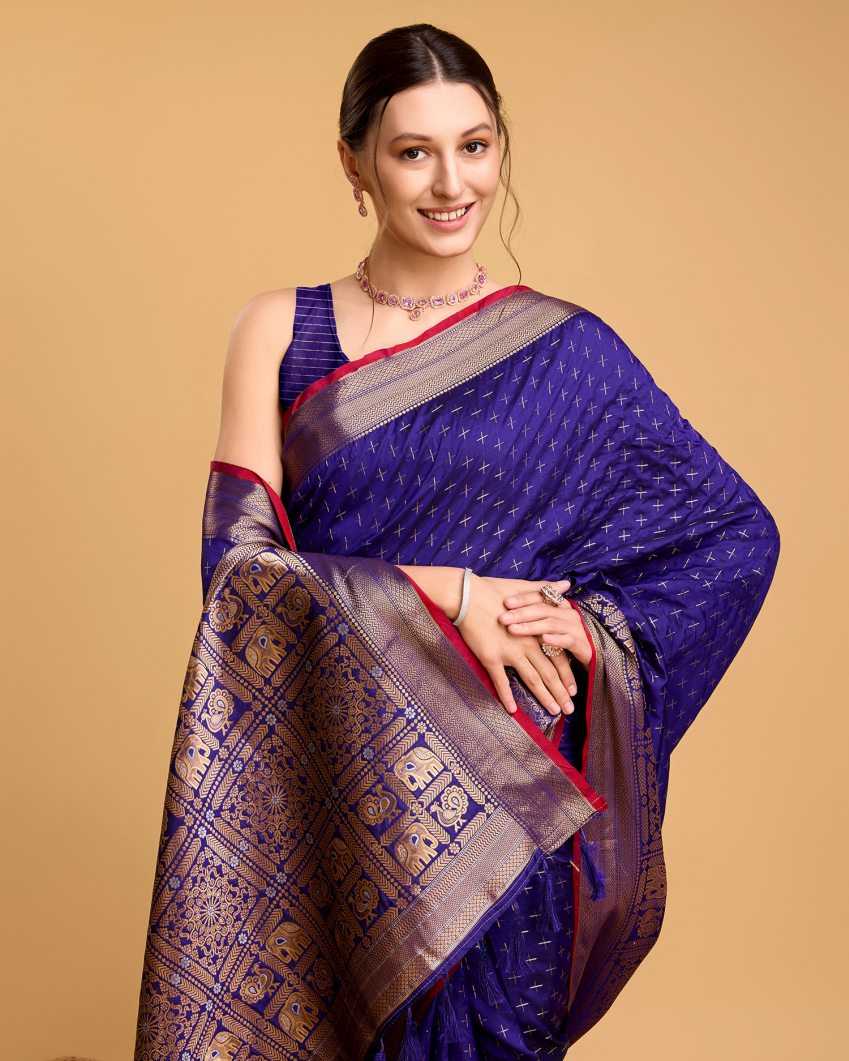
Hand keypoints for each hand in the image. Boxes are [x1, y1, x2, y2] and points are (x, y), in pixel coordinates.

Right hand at [455, 574, 582, 716]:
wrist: (468, 595)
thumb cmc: (494, 591)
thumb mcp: (524, 587)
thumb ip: (546, 590)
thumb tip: (565, 584)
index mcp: (536, 630)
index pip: (558, 656)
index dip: (567, 674)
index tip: (574, 689)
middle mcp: (527, 644)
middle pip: (549, 672)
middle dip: (561, 692)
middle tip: (569, 709)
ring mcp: (509, 652)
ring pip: (532, 679)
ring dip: (544, 697)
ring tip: (555, 711)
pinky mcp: (491, 657)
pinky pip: (501, 681)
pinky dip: (506, 696)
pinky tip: (512, 711)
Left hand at [497, 584, 592, 669]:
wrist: (591, 653)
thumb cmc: (562, 636)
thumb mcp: (549, 622)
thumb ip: (535, 610)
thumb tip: (509, 601)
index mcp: (561, 604)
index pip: (541, 596)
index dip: (523, 598)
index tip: (505, 602)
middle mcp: (568, 613)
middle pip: (543, 609)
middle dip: (521, 613)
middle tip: (502, 618)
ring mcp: (576, 628)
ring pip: (551, 624)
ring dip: (531, 626)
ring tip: (513, 629)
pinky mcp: (581, 644)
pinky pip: (567, 640)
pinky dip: (555, 639)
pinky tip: (543, 639)